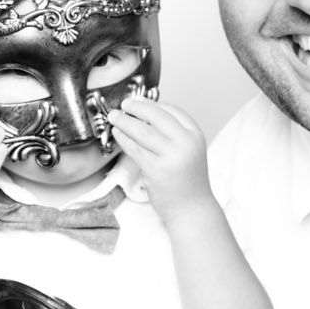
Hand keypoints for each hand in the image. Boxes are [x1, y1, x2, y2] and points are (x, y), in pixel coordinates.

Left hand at [108, 95, 214, 218]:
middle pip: (156, 116)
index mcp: (195, 135)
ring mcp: (171, 156)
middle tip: (124, 104)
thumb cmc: (187, 181)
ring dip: (125, 121)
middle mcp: (185, 143)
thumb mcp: (188, 151)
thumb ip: (173, 134)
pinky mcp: (156, 169)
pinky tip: (117, 135)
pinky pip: (135, 149)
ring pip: (142, 131)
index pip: (173, 110)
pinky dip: (123, 139)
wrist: (191, 208)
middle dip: (137, 107)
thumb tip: (145, 115)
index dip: (152, 104)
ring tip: (114, 117)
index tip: (139, 100)